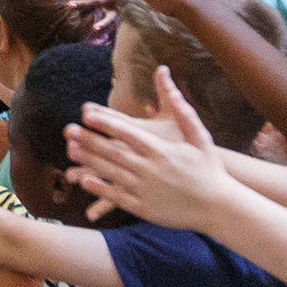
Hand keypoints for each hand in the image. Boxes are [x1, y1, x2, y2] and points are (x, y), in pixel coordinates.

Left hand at [65, 66, 238, 231]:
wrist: (218, 207)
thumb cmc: (209, 169)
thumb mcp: (200, 137)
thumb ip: (182, 110)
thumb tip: (169, 79)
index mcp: (160, 149)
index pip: (127, 132)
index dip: (105, 123)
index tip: (86, 114)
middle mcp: (149, 168)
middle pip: (113, 151)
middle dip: (89, 140)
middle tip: (69, 130)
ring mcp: (144, 189)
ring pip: (110, 173)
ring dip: (88, 161)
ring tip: (71, 151)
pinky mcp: (143, 207)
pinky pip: (116, 196)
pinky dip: (99, 188)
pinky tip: (85, 180)